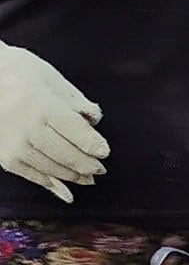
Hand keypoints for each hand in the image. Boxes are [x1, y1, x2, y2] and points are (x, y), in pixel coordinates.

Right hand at [0, 43, 107, 202]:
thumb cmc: (21, 74)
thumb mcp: (52, 79)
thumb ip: (75, 101)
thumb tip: (94, 118)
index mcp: (43, 105)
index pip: (76, 132)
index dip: (93, 145)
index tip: (104, 151)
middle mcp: (28, 127)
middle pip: (67, 153)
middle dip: (87, 164)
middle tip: (99, 168)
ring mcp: (15, 143)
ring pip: (53, 167)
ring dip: (73, 176)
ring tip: (87, 177)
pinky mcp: (6, 156)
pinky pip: (33, 174)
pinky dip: (51, 184)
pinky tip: (65, 190)